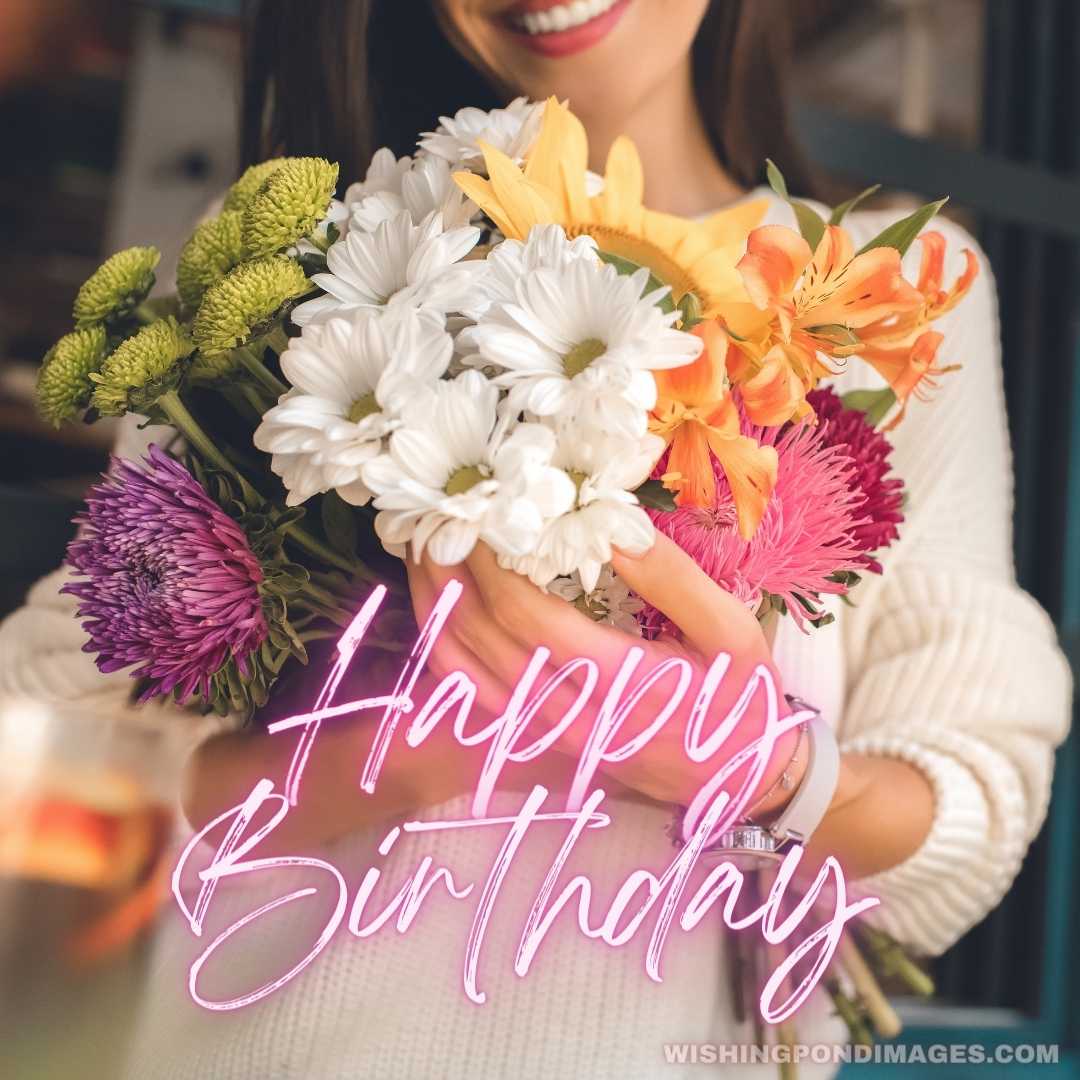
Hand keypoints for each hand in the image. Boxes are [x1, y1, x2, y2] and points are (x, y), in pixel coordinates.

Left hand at [405, 534, 804, 812]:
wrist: (739, 777)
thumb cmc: (740, 698)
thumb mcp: (731, 630)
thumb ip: (672, 579)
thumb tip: (610, 523)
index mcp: (621, 683)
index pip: (530, 620)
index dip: (493, 566)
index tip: (478, 512)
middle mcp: (571, 714)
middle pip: (483, 638)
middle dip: (451, 571)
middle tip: (432, 512)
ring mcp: (546, 732)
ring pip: (465, 668)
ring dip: (434, 605)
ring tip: (420, 546)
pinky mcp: (537, 737)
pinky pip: (471, 694)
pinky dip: (442, 645)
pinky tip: (434, 605)